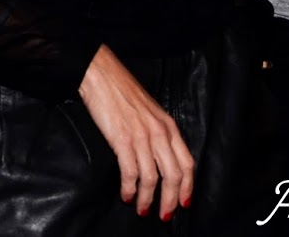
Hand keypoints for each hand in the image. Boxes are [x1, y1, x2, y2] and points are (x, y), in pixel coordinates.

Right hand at [78, 44, 193, 220]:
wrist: (101, 74)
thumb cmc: (122, 91)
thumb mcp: (150, 111)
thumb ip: (158, 133)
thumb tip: (159, 160)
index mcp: (169, 125)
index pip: (187, 163)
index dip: (187, 187)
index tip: (183, 203)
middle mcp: (160, 132)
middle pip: (173, 175)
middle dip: (169, 200)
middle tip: (163, 214)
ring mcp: (142, 136)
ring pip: (152, 178)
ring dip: (148, 199)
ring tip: (142, 209)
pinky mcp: (122, 139)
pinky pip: (131, 172)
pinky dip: (130, 188)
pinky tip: (127, 194)